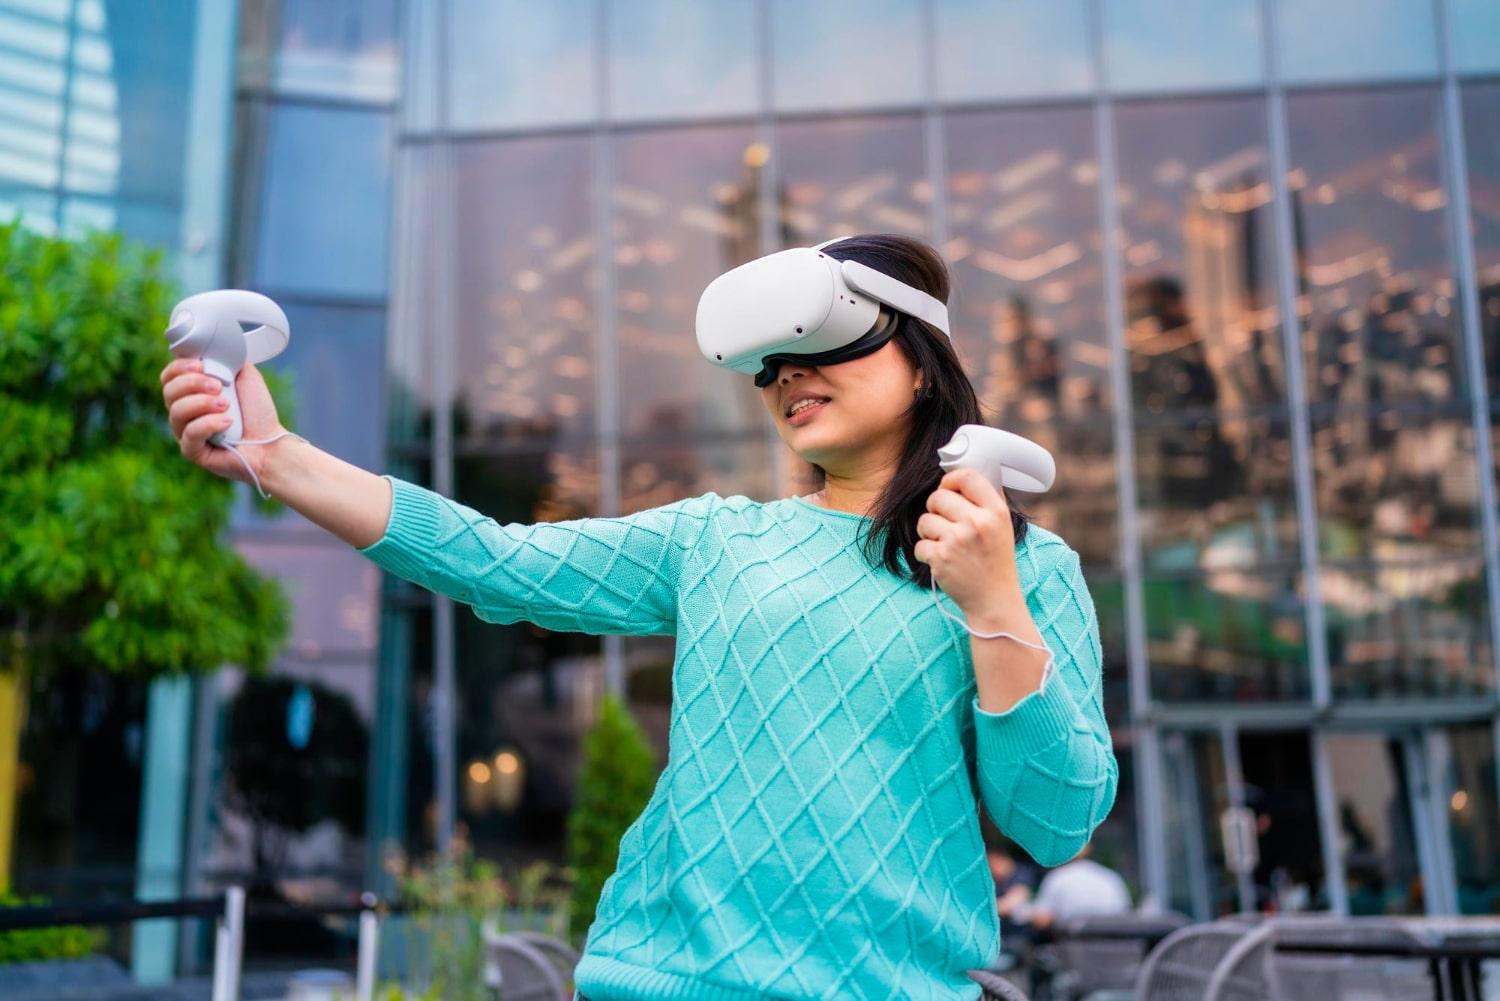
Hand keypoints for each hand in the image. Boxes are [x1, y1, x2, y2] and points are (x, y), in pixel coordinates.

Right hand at [160, 358, 285, 484]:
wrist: (271, 441)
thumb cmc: (257, 412)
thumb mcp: (245, 376)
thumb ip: (227, 359)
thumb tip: (214, 344)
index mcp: (191, 393)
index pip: (169, 376)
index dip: (179, 368)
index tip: (201, 365)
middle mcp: (183, 412)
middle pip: (169, 391)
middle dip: (193, 383)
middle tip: (219, 386)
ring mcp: (185, 432)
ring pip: (176, 412)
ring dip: (202, 403)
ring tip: (227, 405)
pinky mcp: (192, 451)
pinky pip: (189, 434)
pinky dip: (209, 424)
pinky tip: (228, 423)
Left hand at [914, 468, 1020, 621]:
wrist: (994, 600)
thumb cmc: (996, 562)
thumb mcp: (1003, 527)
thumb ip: (987, 501)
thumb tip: (965, 477)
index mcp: (995, 512)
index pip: (967, 476)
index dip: (951, 479)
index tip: (947, 488)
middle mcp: (977, 523)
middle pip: (938, 496)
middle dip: (935, 508)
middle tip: (944, 523)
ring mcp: (958, 540)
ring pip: (924, 520)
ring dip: (928, 532)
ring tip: (943, 543)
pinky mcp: (940, 558)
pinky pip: (919, 544)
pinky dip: (925, 553)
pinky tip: (940, 560)